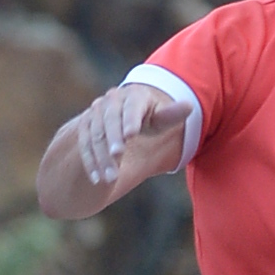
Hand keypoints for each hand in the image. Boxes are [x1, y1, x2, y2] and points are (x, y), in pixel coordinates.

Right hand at [72, 79, 188, 187]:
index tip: (131, 135)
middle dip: (112, 139)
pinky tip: (97, 179)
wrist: (121, 113)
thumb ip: (171, 114)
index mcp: (133, 95)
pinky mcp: (84, 126)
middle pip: (110, 120)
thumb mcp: (160, 117)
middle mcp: (111, 101)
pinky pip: (84, 145)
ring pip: (95, 136)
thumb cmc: (147, 117)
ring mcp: (95, 113)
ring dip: (101, 157)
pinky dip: (90, 162)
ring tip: (111, 178)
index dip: (130, 120)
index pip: (131, 106)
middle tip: (118, 156)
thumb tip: (189, 106)